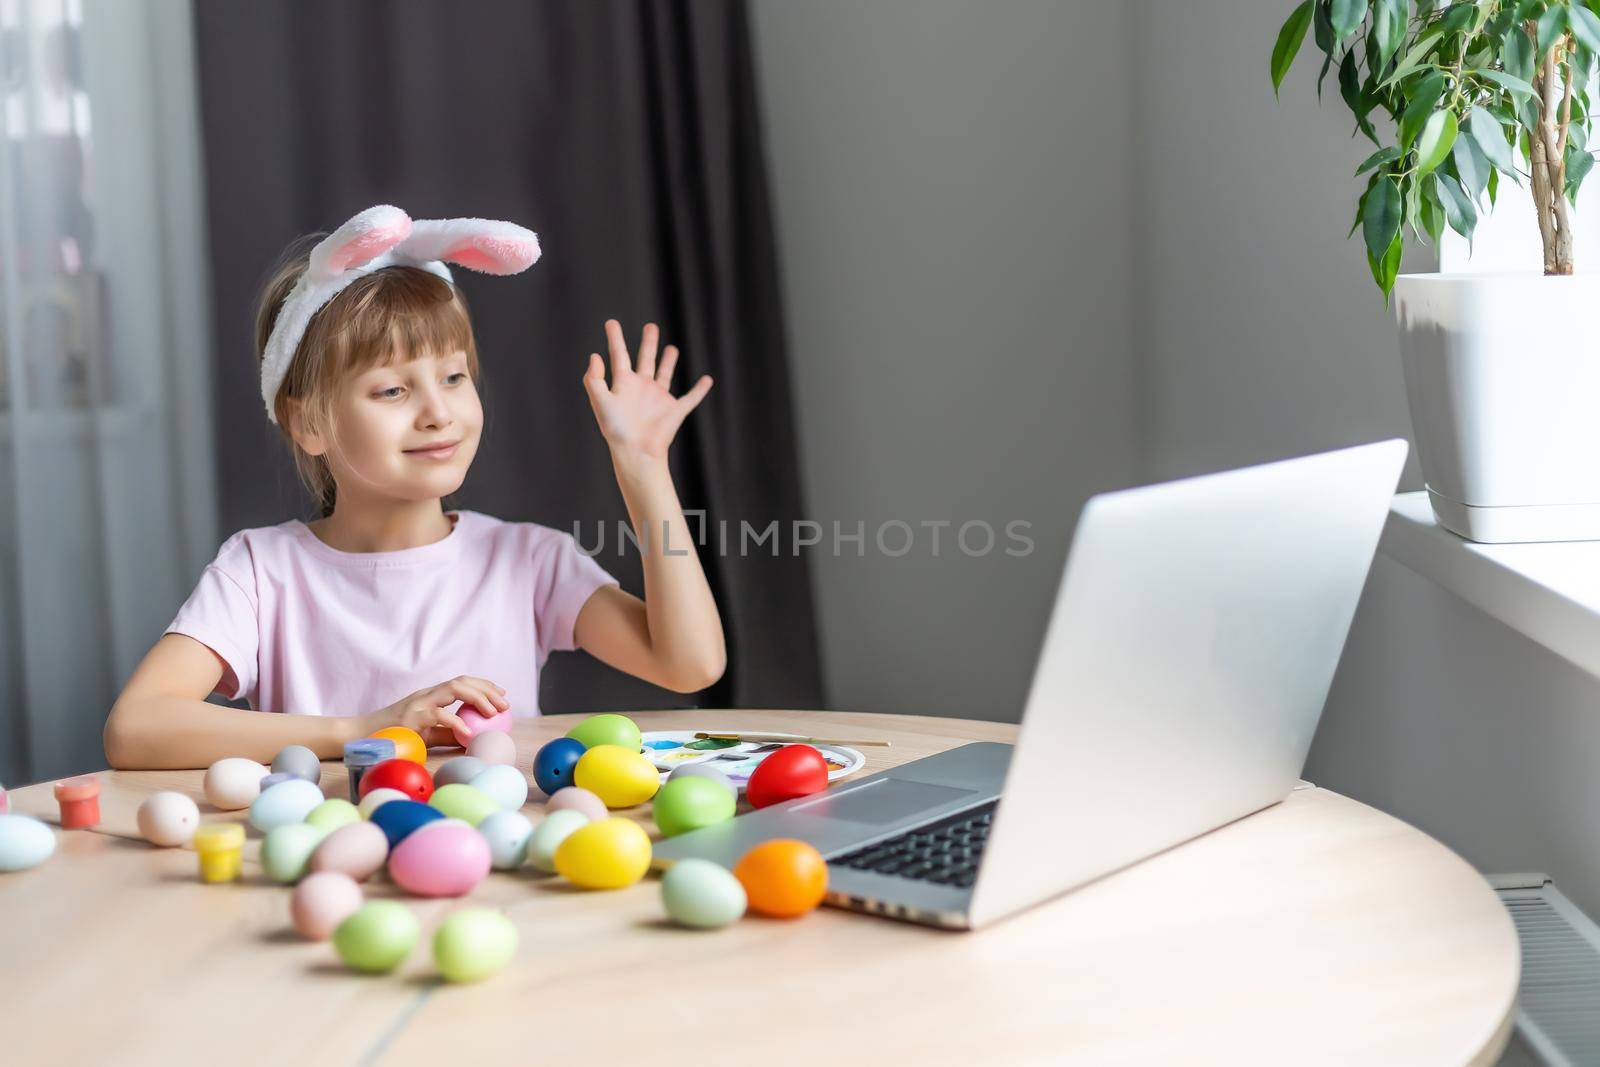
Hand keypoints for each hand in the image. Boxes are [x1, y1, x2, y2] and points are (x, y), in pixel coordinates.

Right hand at [361, 676, 508, 748]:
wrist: (361, 738)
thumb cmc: (395, 737)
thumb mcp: (427, 734)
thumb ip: (448, 733)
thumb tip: (475, 738)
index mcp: (431, 697)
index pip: (461, 682)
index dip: (484, 685)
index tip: (502, 695)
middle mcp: (426, 695)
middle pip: (461, 681)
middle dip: (486, 689)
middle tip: (504, 705)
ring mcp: (418, 703)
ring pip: (453, 688)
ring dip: (477, 698)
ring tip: (492, 712)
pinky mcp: (411, 717)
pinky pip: (438, 714)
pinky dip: (455, 722)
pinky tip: (468, 732)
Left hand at [583, 320, 711, 461]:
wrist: (637, 452)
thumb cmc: (616, 430)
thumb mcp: (601, 401)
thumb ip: (594, 379)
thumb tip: (595, 356)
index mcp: (623, 384)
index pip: (619, 356)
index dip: (615, 339)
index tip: (611, 322)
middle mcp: (641, 388)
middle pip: (645, 359)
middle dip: (648, 343)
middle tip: (651, 326)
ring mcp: (659, 399)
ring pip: (665, 374)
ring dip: (669, 361)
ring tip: (672, 348)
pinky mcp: (674, 410)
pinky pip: (690, 398)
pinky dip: (700, 390)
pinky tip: (707, 380)